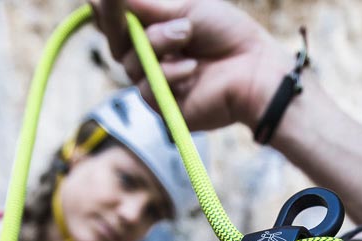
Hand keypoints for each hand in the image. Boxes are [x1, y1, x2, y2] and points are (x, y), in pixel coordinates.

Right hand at [94, 0, 290, 130]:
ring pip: (130, 64)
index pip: (119, 23)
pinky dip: (169, 73)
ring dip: (157, 42)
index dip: (106, 11)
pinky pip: (148, 89)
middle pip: (115, 44)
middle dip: (113, 19)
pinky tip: (192, 69)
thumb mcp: (186, 9)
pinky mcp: (166, 109)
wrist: (255, 69)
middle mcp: (152, 60)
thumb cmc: (228, 36)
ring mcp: (157, 85)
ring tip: (187, 34)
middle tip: (112, 0)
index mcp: (156, 34)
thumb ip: (148, 6)